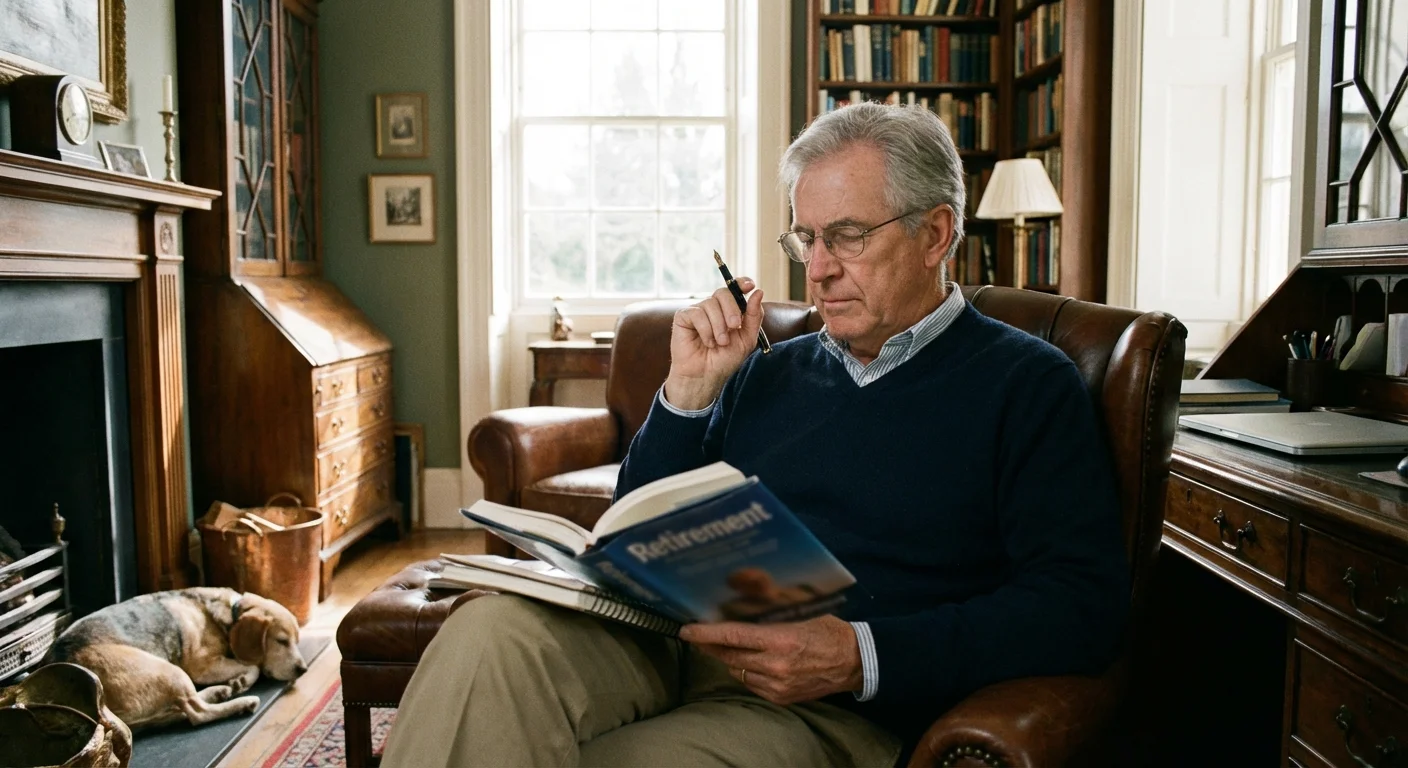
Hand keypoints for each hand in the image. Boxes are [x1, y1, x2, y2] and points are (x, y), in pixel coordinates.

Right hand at [663, 278, 764, 409]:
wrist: (706, 376)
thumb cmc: (724, 359)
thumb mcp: (746, 339)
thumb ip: (753, 316)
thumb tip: (758, 292)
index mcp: (729, 310)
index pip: (735, 289)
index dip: (741, 283)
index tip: (750, 285)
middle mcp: (713, 308)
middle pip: (723, 293)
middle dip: (732, 309)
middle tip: (734, 327)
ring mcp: (698, 311)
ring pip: (711, 304)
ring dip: (719, 326)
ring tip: (719, 343)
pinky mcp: (683, 317)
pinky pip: (697, 313)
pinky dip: (705, 330)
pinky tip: (706, 342)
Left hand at [679, 615, 861, 704]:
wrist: (855, 662)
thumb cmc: (828, 632)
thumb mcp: (798, 618)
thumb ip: (768, 622)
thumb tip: (739, 614)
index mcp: (780, 640)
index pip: (732, 636)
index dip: (706, 634)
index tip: (687, 630)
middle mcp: (775, 664)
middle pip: (730, 656)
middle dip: (711, 646)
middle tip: (698, 637)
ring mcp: (777, 684)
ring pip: (739, 672)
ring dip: (731, 659)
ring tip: (729, 647)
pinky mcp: (781, 698)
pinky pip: (752, 684)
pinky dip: (748, 673)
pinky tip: (753, 663)